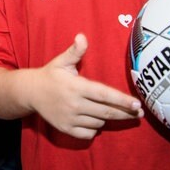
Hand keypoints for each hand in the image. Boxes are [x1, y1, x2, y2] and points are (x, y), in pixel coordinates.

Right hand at [29, 34, 143, 139]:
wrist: (30, 92)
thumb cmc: (50, 75)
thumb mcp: (62, 61)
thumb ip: (75, 51)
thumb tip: (82, 36)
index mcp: (76, 87)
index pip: (104, 94)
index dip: (122, 100)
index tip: (136, 103)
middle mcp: (74, 104)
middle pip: (106, 112)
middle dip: (125, 113)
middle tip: (138, 113)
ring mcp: (69, 118)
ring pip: (98, 122)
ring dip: (106, 118)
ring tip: (108, 111)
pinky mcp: (65, 128)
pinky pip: (88, 133)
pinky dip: (94, 128)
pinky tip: (94, 120)